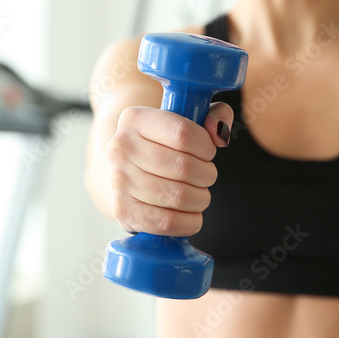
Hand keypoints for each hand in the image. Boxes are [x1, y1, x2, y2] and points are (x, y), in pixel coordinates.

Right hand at [106, 102, 232, 235]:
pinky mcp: (123, 211)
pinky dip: (189, 221)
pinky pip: (168, 222)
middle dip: (207, 174)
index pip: (184, 133)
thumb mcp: (189, 118)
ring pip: (179, 196)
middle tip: (205, 175)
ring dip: (200, 198)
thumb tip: (219, 134)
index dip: (206, 147)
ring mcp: (119, 181)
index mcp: (135, 119)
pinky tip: (190, 213)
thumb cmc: (164, 144)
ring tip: (197, 193)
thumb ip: (215, 115)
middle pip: (184, 167)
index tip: (207, 152)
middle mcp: (120, 148)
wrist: (127, 171)